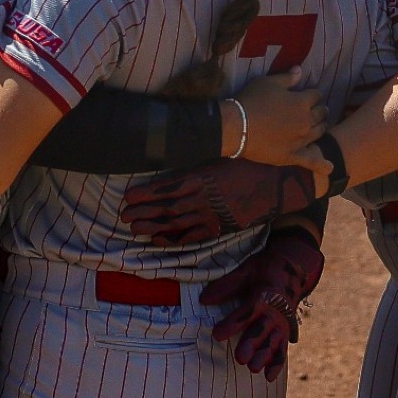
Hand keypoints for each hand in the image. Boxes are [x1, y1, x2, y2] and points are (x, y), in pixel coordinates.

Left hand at [121, 159, 322, 245]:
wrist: (274, 184)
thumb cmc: (244, 164)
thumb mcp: (217, 158)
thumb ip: (194, 166)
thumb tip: (170, 163)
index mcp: (202, 177)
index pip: (168, 187)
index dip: (146, 194)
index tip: (129, 197)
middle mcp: (204, 198)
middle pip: (167, 207)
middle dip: (144, 212)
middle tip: (124, 216)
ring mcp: (211, 215)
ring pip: (176, 223)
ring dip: (153, 225)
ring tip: (134, 227)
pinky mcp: (219, 227)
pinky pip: (193, 236)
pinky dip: (174, 239)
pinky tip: (158, 239)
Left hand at [199, 229, 324, 380]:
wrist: (291, 269)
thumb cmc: (263, 269)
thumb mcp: (246, 270)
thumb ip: (226, 286)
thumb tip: (203, 300)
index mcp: (265, 293)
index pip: (246, 311)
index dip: (232, 324)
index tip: (217, 335)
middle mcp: (275, 311)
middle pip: (261, 330)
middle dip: (251, 344)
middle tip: (240, 358)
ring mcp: (281, 323)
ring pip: (273, 342)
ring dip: (264, 356)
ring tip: (252, 368)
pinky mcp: (285, 332)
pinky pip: (282, 350)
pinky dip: (277, 363)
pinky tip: (268, 378)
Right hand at [234, 71, 328, 166]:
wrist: (237, 127)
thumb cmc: (251, 101)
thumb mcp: (268, 83)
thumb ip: (287, 78)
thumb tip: (300, 70)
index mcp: (302, 102)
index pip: (316, 95)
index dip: (312, 94)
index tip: (307, 94)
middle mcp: (306, 121)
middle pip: (321, 113)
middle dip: (320, 109)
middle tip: (315, 109)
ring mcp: (301, 140)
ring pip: (320, 132)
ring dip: (321, 126)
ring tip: (317, 125)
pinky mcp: (293, 155)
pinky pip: (311, 160)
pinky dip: (321, 164)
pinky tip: (329, 167)